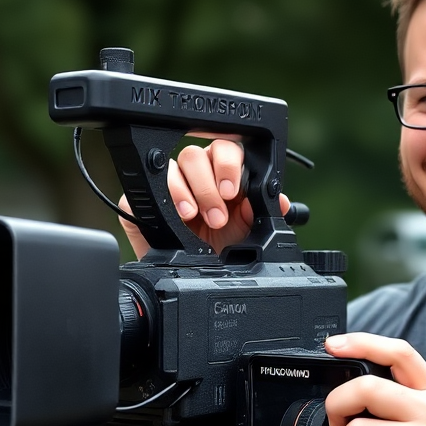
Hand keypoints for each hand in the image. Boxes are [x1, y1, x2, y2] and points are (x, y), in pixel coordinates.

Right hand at [118, 137, 289, 258]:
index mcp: (223, 174)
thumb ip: (264, 213)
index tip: (232, 191)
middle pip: (195, 154)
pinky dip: (163, 199)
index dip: (228, 165)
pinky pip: (145, 186)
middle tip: (216, 215)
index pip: (225, 150)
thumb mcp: (249, 233)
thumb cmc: (223, 250)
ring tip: (194, 217)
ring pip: (173, 166)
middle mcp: (197, 175)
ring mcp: (170, 185)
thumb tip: (280, 201)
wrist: (199, 275)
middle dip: (208, 186)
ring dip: (186, 191)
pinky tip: (176, 216)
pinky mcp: (144, 199)